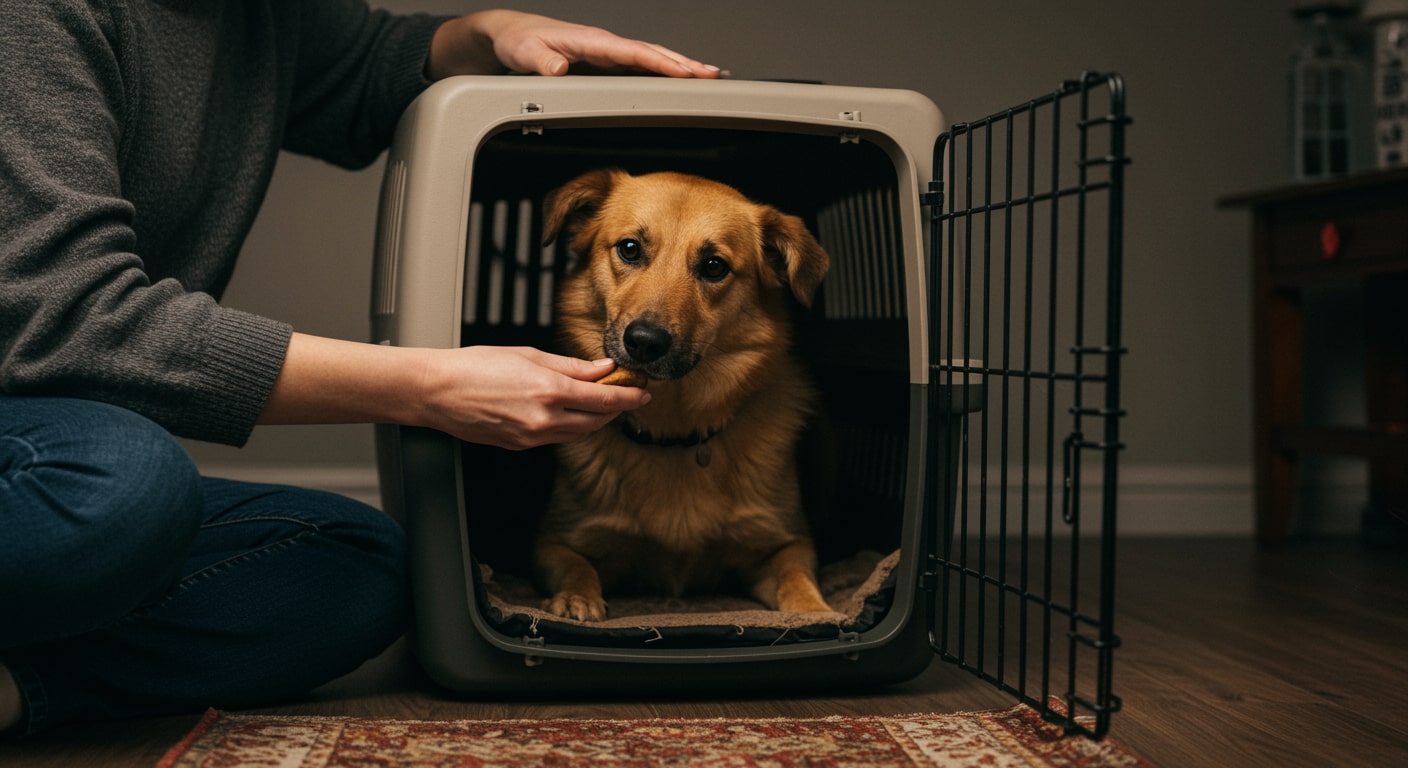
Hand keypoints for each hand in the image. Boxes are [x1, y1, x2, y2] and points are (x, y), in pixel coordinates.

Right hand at [418, 346, 649, 449]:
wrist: (438, 392)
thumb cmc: (475, 367)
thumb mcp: (529, 356)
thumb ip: (570, 366)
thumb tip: (600, 368)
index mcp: (550, 391)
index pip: (605, 399)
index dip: (630, 396)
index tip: (643, 391)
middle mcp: (545, 419)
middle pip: (597, 420)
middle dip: (617, 408)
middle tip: (628, 394)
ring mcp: (532, 436)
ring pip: (579, 432)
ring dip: (596, 418)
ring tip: (602, 401)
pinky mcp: (520, 445)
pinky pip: (557, 437)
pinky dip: (570, 425)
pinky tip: (570, 411)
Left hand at [426, 10, 720, 79]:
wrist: (507, 36)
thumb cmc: (516, 42)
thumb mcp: (522, 52)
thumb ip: (540, 60)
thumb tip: (558, 68)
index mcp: (592, 42)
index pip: (635, 53)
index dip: (662, 64)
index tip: (686, 73)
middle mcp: (605, 46)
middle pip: (653, 55)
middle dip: (685, 65)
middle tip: (714, 77)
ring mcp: (608, 54)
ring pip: (652, 60)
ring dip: (681, 69)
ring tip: (710, 79)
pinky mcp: (606, 64)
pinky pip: (641, 67)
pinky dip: (664, 73)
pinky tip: (679, 82)